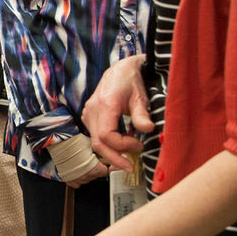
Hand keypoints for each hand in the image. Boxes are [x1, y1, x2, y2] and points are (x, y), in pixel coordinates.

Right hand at [47, 135, 110, 186]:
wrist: (60, 145)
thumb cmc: (75, 143)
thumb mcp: (92, 145)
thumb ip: (100, 153)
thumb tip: (104, 154)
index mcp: (95, 169)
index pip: (106, 172)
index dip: (105, 166)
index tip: (104, 163)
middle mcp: (87, 176)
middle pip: (96, 176)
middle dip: (95, 169)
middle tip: (91, 160)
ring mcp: (77, 179)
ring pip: (87, 180)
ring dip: (86, 173)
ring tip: (83, 164)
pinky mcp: (69, 180)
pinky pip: (77, 184)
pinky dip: (78, 178)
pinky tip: (77, 171)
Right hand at [84, 55, 152, 172]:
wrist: (120, 69)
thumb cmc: (131, 80)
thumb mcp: (140, 96)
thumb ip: (141, 115)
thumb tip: (148, 130)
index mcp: (104, 105)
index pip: (107, 136)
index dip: (122, 146)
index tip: (139, 144)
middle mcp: (92, 110)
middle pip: (98, 143)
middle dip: (114, 158)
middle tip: (130, 166)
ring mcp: (88, 113)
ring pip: (95, 142)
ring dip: (111, 151)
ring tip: (129, 154)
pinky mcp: (89, 116)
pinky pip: (95, 135)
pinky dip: (108, 144)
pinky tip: (122, 143)